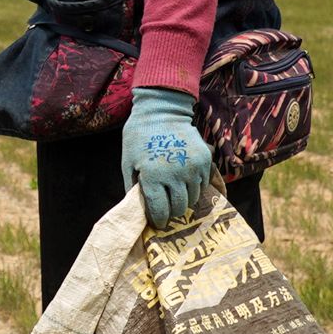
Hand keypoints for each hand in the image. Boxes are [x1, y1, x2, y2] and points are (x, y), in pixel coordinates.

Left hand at [121, 87, 210, 225]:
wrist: (161, 111)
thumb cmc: (139, 138)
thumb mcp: (127, 163)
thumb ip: (132, 189)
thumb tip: (139, 212)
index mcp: (153, 177)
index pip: (159, 211)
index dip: (158, 221)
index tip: (157, 222)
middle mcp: (175, 175)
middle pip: (178, 208)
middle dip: (171, 212)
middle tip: (166, 208)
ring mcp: (193, 168)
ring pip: (192, 199)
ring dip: (183, 200)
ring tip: (175, 193)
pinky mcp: (205, 161)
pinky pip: (203, 185)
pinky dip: (195, 188)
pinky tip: (185, 181)